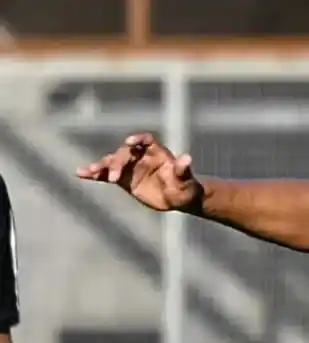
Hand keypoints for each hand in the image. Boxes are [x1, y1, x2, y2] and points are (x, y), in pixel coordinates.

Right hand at [76, 132, 200, 211]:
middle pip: (125, 153)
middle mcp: (141, 156)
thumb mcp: (187, 181)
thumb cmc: (186, 188)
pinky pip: (106, 175)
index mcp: (157, 152)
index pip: (146, 140)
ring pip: (112, 162)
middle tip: (112, 177)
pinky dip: (94, 174)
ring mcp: (130, 166)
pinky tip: (80, 174)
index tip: (129, 143)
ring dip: (100, 166)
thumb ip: (184, 170)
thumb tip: (187, 158)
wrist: (178, 198)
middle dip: (117, 162)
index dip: (138, 139)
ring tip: (87, 171)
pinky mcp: (122, 178)